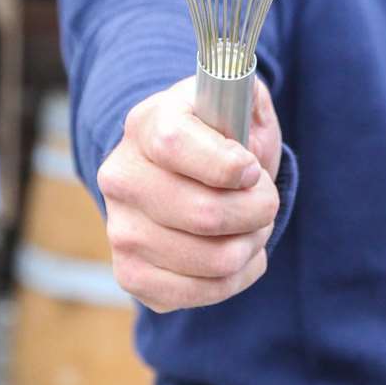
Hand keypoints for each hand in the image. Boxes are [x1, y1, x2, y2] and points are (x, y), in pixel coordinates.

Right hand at [97, 74, 281, 312]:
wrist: (184, 174)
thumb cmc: (220, 136)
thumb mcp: (236, 102)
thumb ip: (245, 91)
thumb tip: (243, 97)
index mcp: (146, 123)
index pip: (175, 144)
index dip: (227, 164)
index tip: (251, 169)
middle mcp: (121, 177)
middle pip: (205, 214)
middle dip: (259, 209)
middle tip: (265, 199)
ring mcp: (121, 230)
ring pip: (214, 260)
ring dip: (252, 244)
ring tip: (254, 225)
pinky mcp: (130, 274)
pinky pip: (200, 294)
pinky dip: (236, 278)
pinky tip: (238, 253)